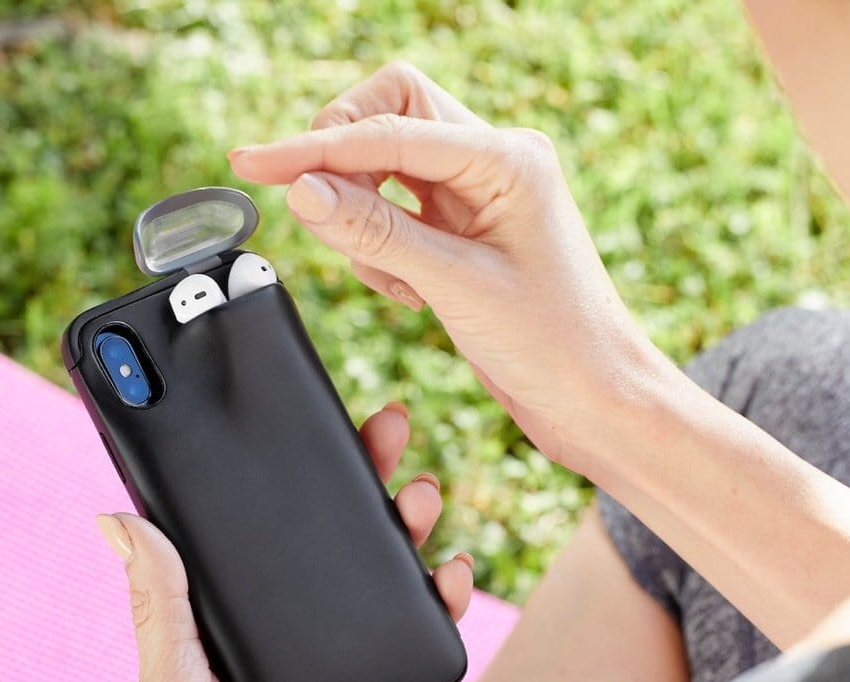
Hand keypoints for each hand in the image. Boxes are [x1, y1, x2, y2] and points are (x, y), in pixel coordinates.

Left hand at [96, 403, 474, 681]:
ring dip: (406, 528)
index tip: (308, 420)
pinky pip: (417, 640)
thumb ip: (160, 606)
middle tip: (384, 429)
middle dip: (361, 482)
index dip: (285, 476)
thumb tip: (117, 516)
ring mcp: (333, 667)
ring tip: (419, 491)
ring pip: (380, 579)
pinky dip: (442, 601)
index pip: (258, 532)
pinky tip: (450, 571)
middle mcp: (281, 636)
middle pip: (328, 541)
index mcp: (223, 624)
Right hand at [228, 62, 668, 474]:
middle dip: (344, 157)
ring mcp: (478, 193)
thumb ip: (374, 233)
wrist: (598, 401)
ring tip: (395, 280)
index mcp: (507, 158)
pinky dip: (379, 244)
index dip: (313, 146)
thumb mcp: (455, 288)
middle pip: (387, 112)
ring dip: (362, 213)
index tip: (252, 163)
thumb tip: (302, 187)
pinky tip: (408, 291)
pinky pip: (394, 207)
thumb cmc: (555, 346)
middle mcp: (494, 161)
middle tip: (326, 217)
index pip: (388, 127)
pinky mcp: (463, 228)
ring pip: (385, 161)